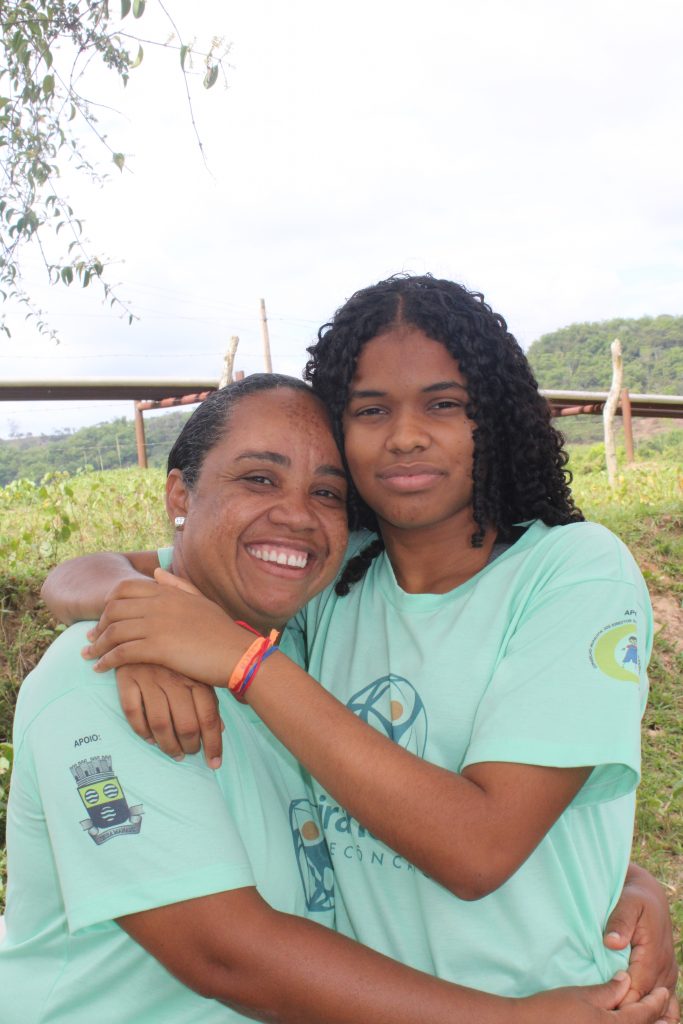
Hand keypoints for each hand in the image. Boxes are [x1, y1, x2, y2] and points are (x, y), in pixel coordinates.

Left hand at [81, 571, 247, 685]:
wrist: (238, 654)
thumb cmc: (222, 631)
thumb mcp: (200, 601)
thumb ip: (177, 585)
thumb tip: (156, 572)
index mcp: (168, 592)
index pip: (124, 589)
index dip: (108, 603)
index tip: (103, 618)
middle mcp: (159, 604)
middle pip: (113, 609)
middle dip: (98, 625)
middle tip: (90, 640)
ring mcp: (157, 625)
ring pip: (113, 632)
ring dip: (97, 646)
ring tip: (90, 656)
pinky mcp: (158, 648)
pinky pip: (121, 653)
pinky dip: (106, 661)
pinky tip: (100, 669)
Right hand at [116, 663, 223, 768]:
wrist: (144, 626)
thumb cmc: (177, 654)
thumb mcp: (197, 670)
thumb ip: (209, 698)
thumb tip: (222, 729)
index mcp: (196, 676)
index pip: (209, 718)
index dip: (213, 744)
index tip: (214, 763)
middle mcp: (175, 678)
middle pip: (186, 725)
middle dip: (190, 747)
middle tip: (190, 754)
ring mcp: (150, 678)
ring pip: (160, 724)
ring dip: (167, 746)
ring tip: (174, 752)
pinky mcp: (128, 678)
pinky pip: (134, 714)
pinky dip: (142, 731)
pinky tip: (149, 739)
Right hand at [516, 973, 669, 1023]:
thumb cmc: (554, 1009)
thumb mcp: (583, 995)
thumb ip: (609, 990)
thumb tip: (626, 980)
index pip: (643, 1015)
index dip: (655, 1003)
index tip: (664, 992)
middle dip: (658, 1021)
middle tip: (669, 1011)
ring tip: (657, 1019)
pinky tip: (626, 1022)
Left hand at [604, 863, 678, 1022]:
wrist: (650, 895)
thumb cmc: (634, 898)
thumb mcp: (627, 903)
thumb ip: (619, 923)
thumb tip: (611, 942)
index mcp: (653, 957)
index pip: (635, 992)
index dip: (619, 1003)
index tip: (601, 1006)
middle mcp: (664, 970)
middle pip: (646, 1004)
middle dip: (627, 1011)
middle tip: (605, 1013)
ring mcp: (668, 975)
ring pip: (659, 1007)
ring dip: (642, 1014)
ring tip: (620, 1018)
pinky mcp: (666, 976)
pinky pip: (665, 1001)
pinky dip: (655, 1012)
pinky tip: (642, 1017)